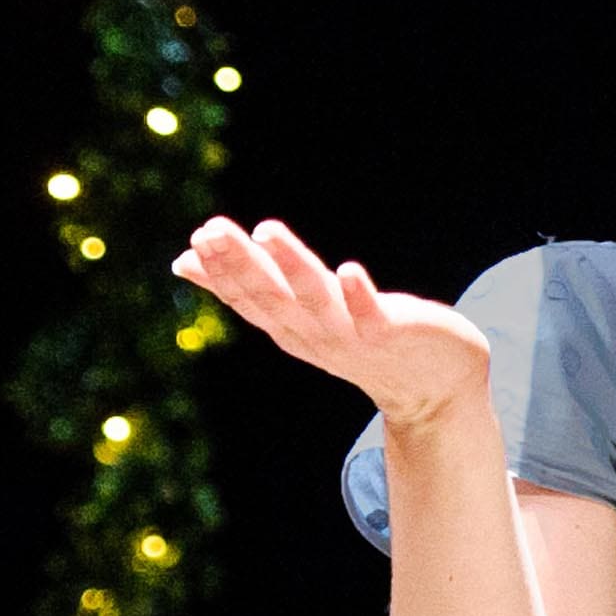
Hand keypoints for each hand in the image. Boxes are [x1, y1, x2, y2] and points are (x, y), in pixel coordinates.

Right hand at [173, 216, 493, 434]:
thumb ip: (250, 288)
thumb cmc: (358, 336)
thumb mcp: (297, 313)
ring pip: (314, 299)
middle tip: (212, 229)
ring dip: (290, 266)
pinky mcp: (391, 333)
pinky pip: (371, 316)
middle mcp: (313, 334)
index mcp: (289, 327)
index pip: (247, 298)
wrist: (432, 386)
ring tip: (267, 230)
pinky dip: (358, 295)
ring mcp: (351, 336)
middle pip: (271, 297)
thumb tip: (183, 259)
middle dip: (241, 263)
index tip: (198, 238)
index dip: (221, 272)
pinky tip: (347, 270)